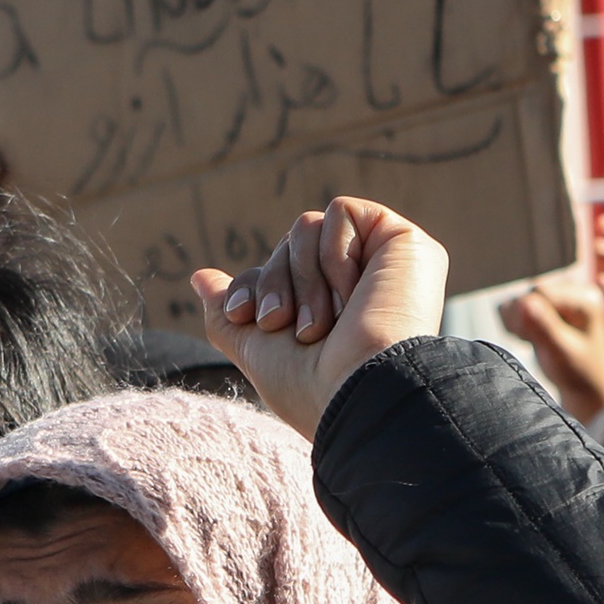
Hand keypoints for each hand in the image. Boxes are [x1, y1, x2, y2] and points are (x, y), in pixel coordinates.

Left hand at [196, 198, 449, 441]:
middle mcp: (357, 286)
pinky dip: (332, 254)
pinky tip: (354, 294)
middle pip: (287, 246)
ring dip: (303, 278)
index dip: (254, 287)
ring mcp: (382, 263)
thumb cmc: (310, 386)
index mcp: (328, 313)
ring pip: (307, 227)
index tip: (247, 317)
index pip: (276, 271)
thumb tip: (200, 278)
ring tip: (322, 322)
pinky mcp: (403, 243)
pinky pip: (340, 213)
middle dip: (276, 285)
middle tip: (282, 323)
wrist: (360, 390)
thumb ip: (226, 313)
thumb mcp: (254, 350)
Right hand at [499, 272, 603, 422]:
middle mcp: (573, 291)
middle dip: (523, 319)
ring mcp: (559, 297)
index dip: (526, 314)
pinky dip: (515, 325)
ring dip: (517, 323)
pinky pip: (515, 307)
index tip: (532, 339)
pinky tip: (530, 339)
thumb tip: (524, 302)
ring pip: (519, 300)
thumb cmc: (578, 372)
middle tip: (537, 343)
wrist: (583, 387)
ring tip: (535, 342)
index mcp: (585, 298)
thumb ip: (544, 327)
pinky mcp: (545, 305)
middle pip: (528, 293)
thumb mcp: (562, 352)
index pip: (540, 291)